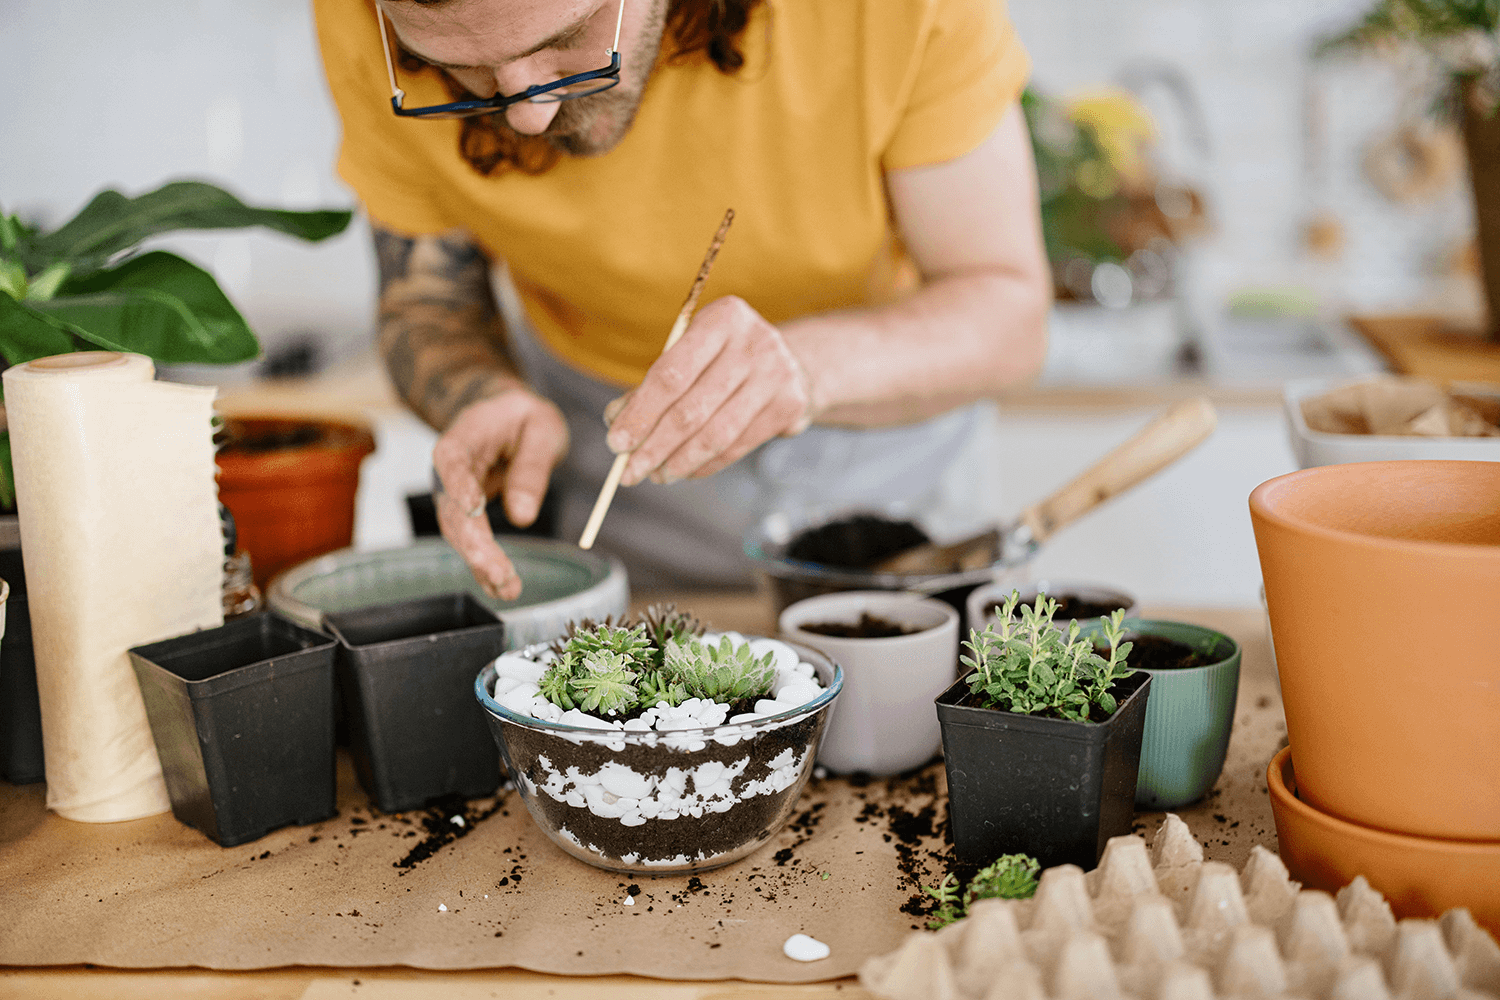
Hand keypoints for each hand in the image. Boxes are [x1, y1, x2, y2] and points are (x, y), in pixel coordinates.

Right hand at [433, 388, 568, 599]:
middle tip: (500, 573)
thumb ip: (532, 466)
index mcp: (463, 438)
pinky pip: (472, 542)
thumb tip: (523, 516)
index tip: (474, 508)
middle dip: (476, 544)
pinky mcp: (466, 516)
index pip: (453, 461)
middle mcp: (449, 471)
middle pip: (453, 509)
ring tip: (508, 589)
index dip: (460, 485)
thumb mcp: (542, 427)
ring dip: (481, 564)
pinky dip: (486, 566)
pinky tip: (502, 588)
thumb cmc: (523, 417)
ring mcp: (454, 495)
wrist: (505, 416)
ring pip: (460, 533)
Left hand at [604, 296, 814, 486]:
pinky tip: (684, 470)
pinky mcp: (790, 404)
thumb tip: (616, 422)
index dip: (640, 413)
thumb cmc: (721, 358)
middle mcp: (754, 342)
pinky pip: (737, 446)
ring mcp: (777, 374)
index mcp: (723, 318)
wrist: (788, 361)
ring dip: (679, 462)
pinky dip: (705, 464)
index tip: (615, 443)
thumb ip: (652, 386)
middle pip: (692, 409)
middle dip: (654, 447)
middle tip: (629, 472)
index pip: (671, 374)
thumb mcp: (689, 354)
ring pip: (716, 434)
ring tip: (656, 476)